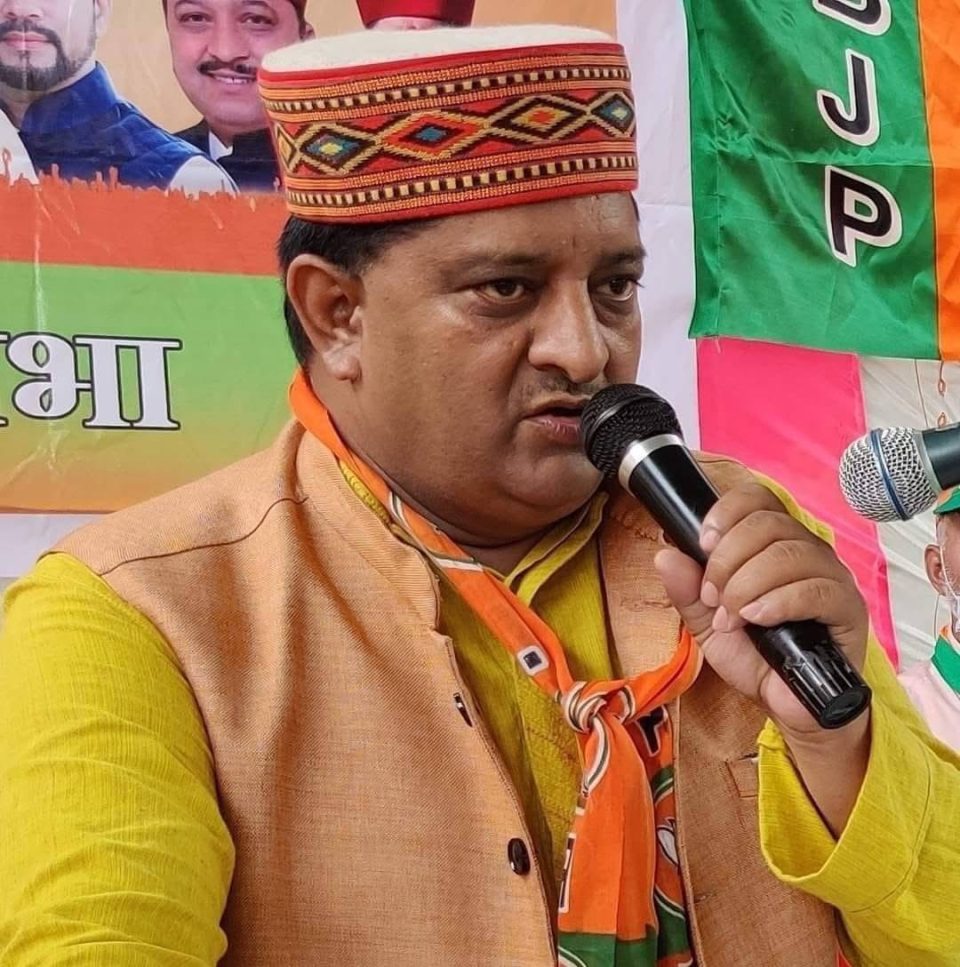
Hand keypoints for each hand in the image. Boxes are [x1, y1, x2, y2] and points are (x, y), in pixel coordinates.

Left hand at [653, 481, 868, 738]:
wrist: (786, 704)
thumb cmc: (755, 657)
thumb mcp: (706, 623)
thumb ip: (686, 589)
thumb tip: (666, 553)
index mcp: (773, 543)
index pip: (756, 499)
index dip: (725, 513)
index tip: (702, 544)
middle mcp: (805, 550)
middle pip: (767, 524)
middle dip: (727, 560)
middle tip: (713, 598)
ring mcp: (830, 575)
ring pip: (787, 554)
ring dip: (746, 585)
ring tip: (732, 618)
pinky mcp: (847, 607)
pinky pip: (814, 588)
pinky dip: (775, 601)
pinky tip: (756, 619)